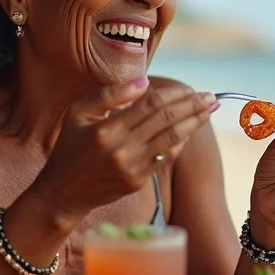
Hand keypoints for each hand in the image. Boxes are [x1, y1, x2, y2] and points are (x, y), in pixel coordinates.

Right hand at [35, 78, 216, 222]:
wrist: (63, 192)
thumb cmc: (70, 147)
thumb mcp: (78, 113)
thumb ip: (109, 95)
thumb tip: (144, 82)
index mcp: (107, 129)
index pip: (150, 105)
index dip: (174, 94)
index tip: (190, 87)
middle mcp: (122, 149)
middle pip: (166, 120)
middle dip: (192, 106)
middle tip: (210, 96)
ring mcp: (132, 167)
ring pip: (172, 140)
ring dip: (194, 123)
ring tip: (209, 110)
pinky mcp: (138, 181)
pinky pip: (166, 157)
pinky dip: (180, 142)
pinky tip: (191, 130)